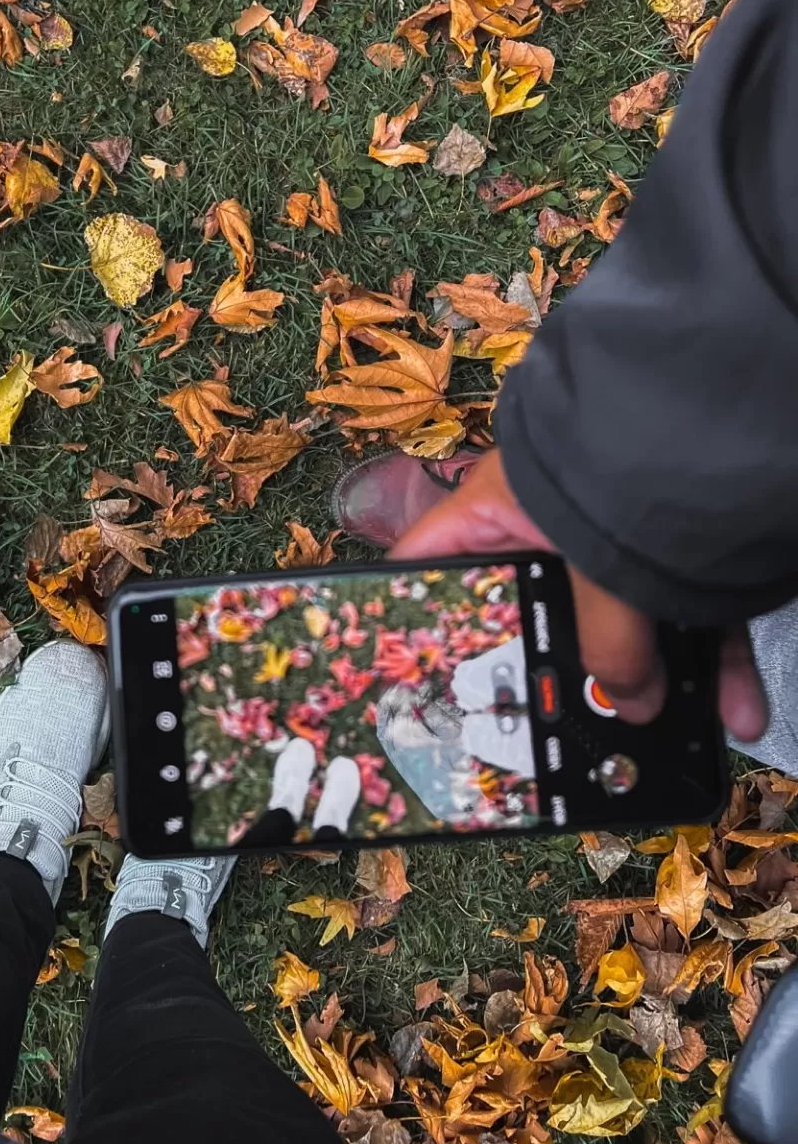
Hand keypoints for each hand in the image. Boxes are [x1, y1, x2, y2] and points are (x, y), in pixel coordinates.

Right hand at [389, 449, 766, 741]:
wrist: (722, 404)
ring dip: (654, 680)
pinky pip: (681, 609)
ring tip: (672, 739)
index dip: (408, 620)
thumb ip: (609, 648)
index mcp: (492, 514)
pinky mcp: (672, 545)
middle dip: (560, 677)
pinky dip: (709, 658)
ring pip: (619, 620)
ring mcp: (608, 535)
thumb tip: (636, 711)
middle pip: (534, 614)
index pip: (422, 568)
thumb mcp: (601, 569)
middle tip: (557, 734)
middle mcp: (542, 525)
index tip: (410, 681)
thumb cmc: (621, 466)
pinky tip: (735, 705)